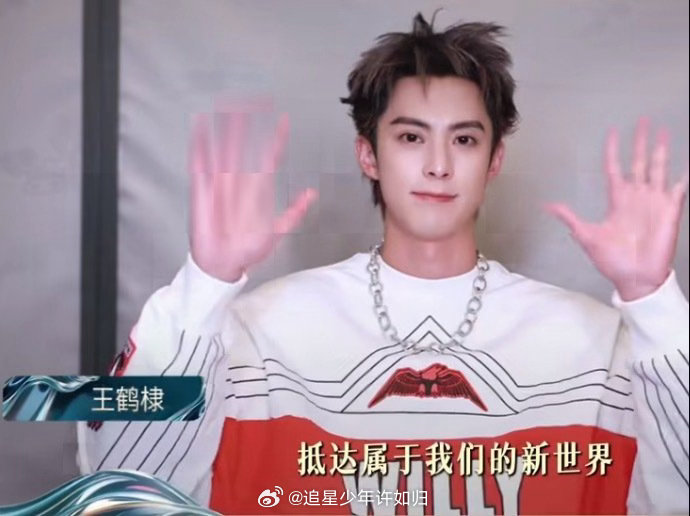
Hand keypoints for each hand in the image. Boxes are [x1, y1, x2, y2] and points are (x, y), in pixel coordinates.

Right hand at [189, 101, 317, 281]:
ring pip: (224, 148)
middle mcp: (239, 182)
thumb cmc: (248, 251)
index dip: (276, 139)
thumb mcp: (277, 231)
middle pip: (244, 145)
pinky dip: (200, 145)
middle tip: (253, 100)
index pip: (268, 157)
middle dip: (248, 123)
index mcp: (257, 189)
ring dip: (226, 128)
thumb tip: (312, 194)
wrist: (222, 264)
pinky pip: (201, 163)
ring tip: (228, 106)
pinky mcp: (203, 190)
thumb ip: (294, 212)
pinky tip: (201, 128)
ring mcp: (220, 183)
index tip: (284, 120)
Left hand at [544, 118, 688, 300]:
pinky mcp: (671, 211)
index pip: (615, 168)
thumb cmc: (612, 261)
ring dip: (661, 151)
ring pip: (659, 169)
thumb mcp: (587, 236)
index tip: (613, 133)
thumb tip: (548, 206)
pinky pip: (680, 188)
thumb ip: (570, 218)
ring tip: (663, 132)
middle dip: (640, 142)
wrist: (635, 278)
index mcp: (618, 201)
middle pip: (639, 162)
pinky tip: (687, 163)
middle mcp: (637, 197)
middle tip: (643, 121)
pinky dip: (684, 176)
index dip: (613, 151)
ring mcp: (655, 202)